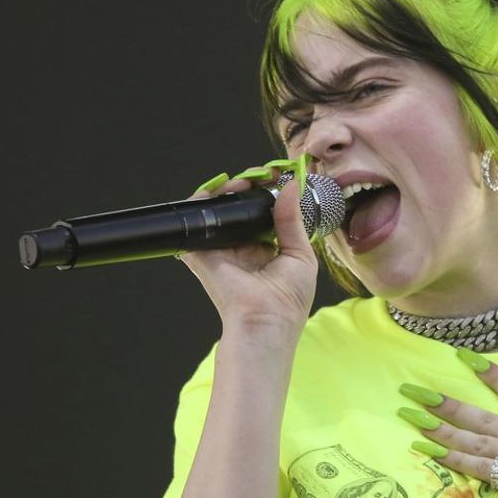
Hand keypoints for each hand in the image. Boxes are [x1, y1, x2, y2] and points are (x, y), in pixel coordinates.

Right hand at [176, 157, 318, 335]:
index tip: (276, 176)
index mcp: (266, 250)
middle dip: (248, 187)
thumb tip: (291, 187)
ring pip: (220, 210)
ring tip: (241, 183)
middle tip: (260, 176)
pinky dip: (201, 202)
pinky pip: (196, 222)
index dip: (268, 193)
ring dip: (228, 191)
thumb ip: (292, 220)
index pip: (263, 213)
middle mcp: (242, 248)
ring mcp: (221, 250)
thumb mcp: (301, 255)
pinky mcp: (202, 253)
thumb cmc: (288, 300)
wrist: (265, 321)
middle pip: (241, 208)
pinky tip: (217, 190)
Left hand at [403, 343, 497, 497]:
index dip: (489, 373)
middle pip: (479, 416)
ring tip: (409, 416)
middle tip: (413, 391)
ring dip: (438, 427)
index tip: (462, 358)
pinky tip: (427, 450)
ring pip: (471, 439)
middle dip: (445, 403)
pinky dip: (450, 458)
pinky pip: (477, 467)